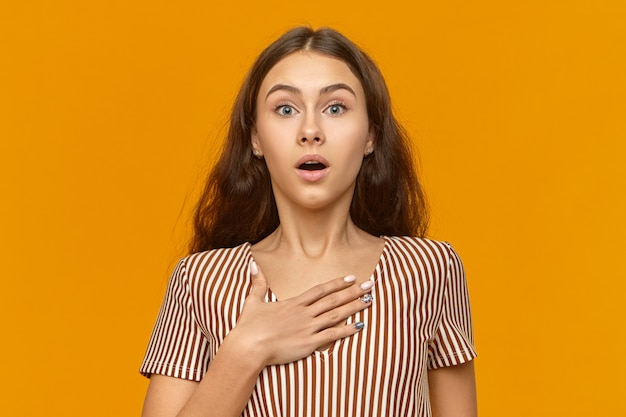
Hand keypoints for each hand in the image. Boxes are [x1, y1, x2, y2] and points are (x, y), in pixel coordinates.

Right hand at [229, 261, 373, 365]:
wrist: (249, 347)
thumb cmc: (249, 327)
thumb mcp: (253, 301)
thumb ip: (258, 283)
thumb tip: (253, 263)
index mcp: (294, 304)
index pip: (320, 290)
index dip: (336, 284)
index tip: (351, 278)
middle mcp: (304, 314)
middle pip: (333, 300)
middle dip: (353, 292)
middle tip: (370, 285)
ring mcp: (308, 328)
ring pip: (336, 315)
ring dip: (354, 307)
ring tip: (369, 301)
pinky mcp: (309, 344)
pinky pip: (332, 336)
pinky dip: (347, 330)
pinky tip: (359, 326)